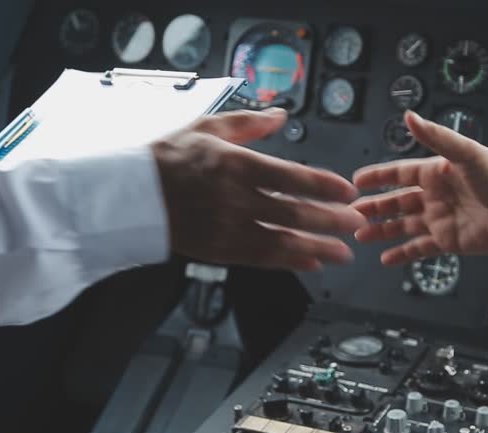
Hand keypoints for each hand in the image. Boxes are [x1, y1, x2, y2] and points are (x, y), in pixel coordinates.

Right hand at [152, 108, 365, 271]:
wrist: (129, 195)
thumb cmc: (167, 158)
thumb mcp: (206, 126)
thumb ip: (248, 122)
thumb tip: (281, 115)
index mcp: (235, 164)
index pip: (290, 177)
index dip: (323, 185)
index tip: (347, 191)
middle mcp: (234, 199)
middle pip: (293, 212)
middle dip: (331, 220)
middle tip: (358, 223)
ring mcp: (227, 228)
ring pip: (282, 240)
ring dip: (317, 247)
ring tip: (344, 252)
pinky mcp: (220, 250)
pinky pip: (261, 258)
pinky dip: (289, 261)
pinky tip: (311, 262)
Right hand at [352, 110, 487, 265]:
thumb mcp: (466, 154)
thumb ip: (436, 136)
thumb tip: (410, 116)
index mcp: (437, 172)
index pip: (399, 174)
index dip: (377, 177)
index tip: (356, 180)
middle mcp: (436, 195)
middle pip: (396, 202)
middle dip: (372, 207)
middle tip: (350, 212)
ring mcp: (441, 219)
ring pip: (402, 226)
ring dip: (381, 230)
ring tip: (360, 235)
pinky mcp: (449, 241)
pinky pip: (420, 249)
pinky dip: (402, 254)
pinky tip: (386, 258)